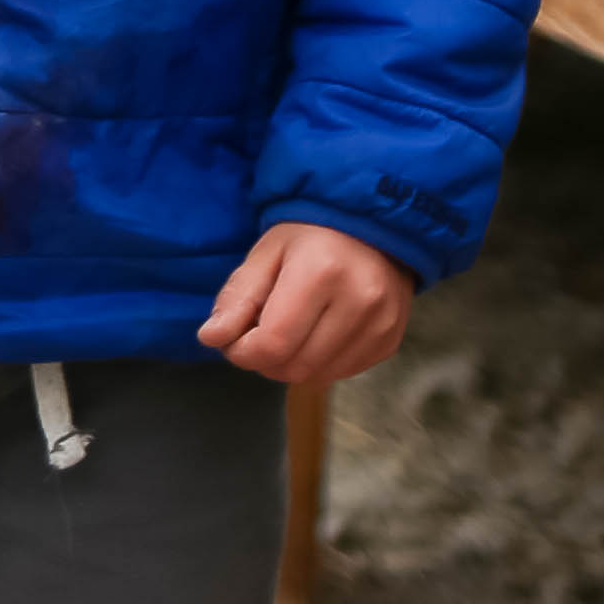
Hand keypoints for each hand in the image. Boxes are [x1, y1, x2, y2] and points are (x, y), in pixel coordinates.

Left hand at [198, 223, 411, 386]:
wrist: (372, 226)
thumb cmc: (311, 236)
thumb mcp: (267, 253)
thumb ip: (238, 297)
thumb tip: (212, 338)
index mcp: (322, 272)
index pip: (273, 344)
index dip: (242, 352)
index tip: (233, 339)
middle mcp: (359, 301)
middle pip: (295, 366)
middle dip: (264, 360)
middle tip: (258, 334)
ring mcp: (381, 324)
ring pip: (318, 377)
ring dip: (291, 365)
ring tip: (288, 332)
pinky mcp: (390, 340)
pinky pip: (342, 373)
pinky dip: (318, 364)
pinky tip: (316, 334)